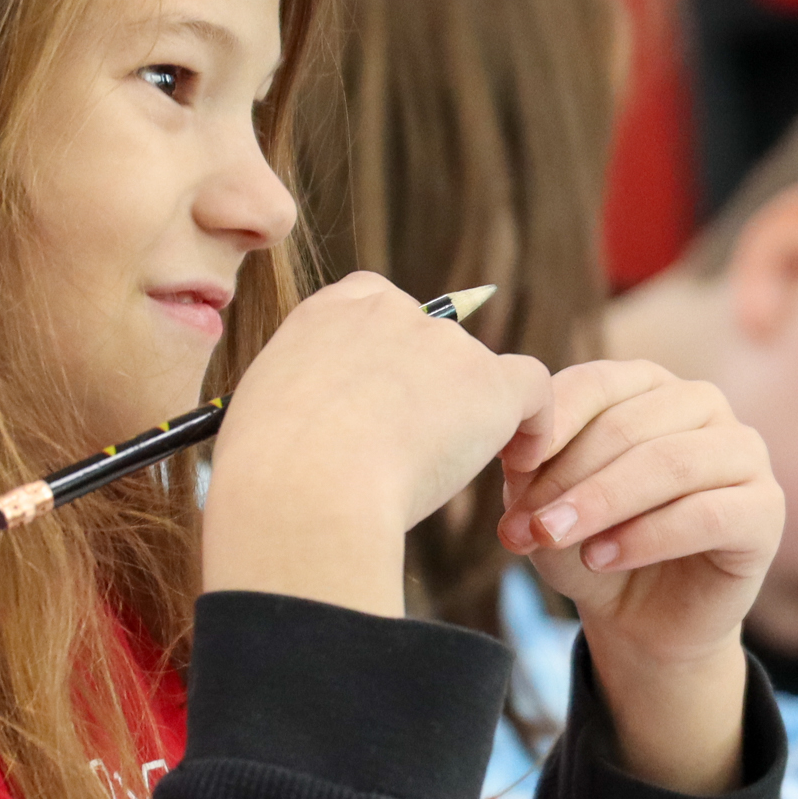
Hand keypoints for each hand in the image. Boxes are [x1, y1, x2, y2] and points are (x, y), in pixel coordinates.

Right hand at [202, 273, 551, 614]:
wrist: (304, 489)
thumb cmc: (268, 474)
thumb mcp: (265, 413)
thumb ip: (305, 396)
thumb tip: (325, 425)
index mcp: (328, 312)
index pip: (377, 309)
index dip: (388, 359)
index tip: (381, 405)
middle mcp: (390, 310)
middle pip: (431, 345)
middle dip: (426, 396)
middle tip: (405, 456)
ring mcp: (443, 341)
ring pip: (475, 378)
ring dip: (464, 420)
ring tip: (430, 479)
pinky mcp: (488, 381)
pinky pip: (532, 389)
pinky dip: (533, 427)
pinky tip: (516, 463)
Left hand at [497, 361, 783, 794]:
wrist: (640, 618)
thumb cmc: (593, 542)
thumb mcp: (548, 501)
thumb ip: (531, 467)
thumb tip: (512, 445)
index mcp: (649, 385)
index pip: (597, 384)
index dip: (549, 426)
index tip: (507, 469)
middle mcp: (703, 405)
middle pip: (628, 426)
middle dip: (568, 477)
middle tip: (525, 524)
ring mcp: (744, 453)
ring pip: (670, 463)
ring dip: (603, 503)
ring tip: (555, 538)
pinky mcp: (765, 509)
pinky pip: (708, 513)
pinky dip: (648, 536)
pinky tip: (603, 558)